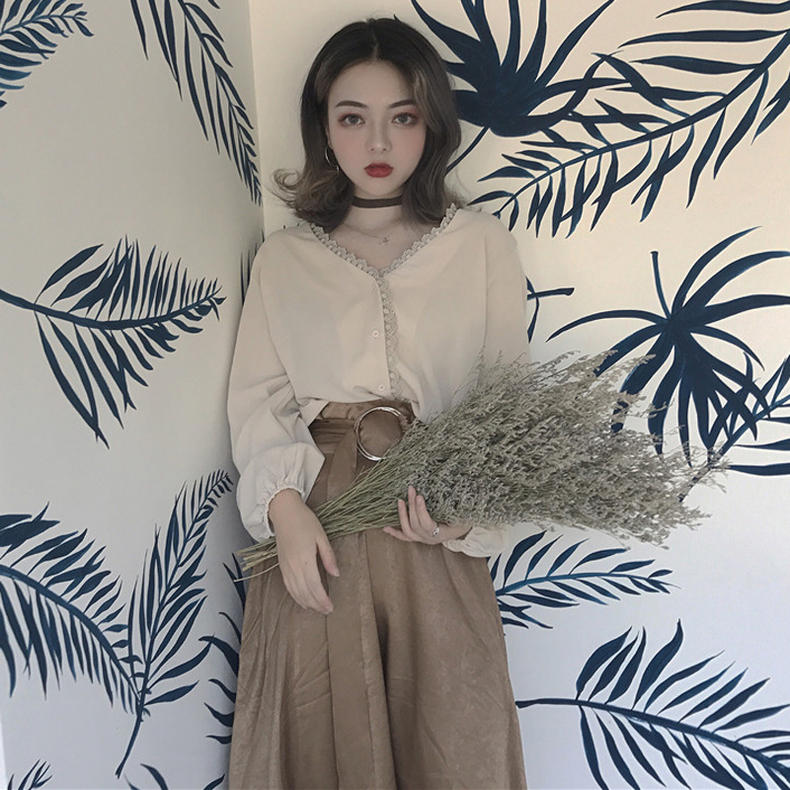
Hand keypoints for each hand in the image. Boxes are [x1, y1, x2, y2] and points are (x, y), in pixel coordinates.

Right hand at [269, 489, 338, 615]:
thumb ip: (328, 556)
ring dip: (306, 602)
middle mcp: (293, 566)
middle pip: (304, 592)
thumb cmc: (304, 521)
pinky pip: (288, 586)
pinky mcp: (281, 565)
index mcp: (304, 559)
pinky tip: (302, 600)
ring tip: (317, 609)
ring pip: (295, 591)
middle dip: (316, 604)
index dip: (322, 599)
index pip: (314, 586)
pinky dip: (296, 596)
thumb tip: (336, 574)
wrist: (283, 512)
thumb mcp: (321, 536)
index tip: (330, 607)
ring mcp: (285, 566)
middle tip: (327, 611)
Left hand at [383, 484, 470, 544]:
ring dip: (402, 515)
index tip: (419, 497)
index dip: (421, 511)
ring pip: (408, 530)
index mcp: (442, 534)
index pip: (427, 524)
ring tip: (400, 501)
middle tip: (411, 490)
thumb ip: (457, 505)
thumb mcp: (464, 514)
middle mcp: (431, 539)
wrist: (465, 530)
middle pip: (416, 524)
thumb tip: (452, 489)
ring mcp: (424, 539)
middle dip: (412, 506)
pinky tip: (386, 528)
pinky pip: (405, 537)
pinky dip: (395, 532)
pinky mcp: (419, 537)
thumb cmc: (466, 521)